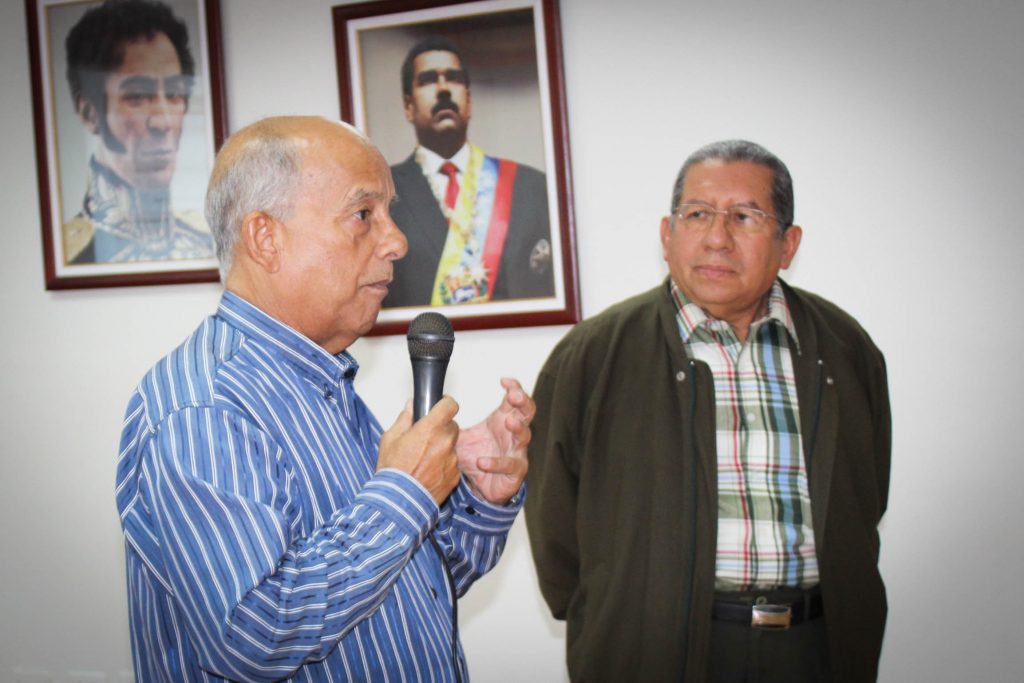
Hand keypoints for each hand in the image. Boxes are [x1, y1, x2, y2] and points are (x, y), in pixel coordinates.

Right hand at [378, 397, 460, 503]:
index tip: (441, 406)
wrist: (399, 501)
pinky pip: (453, 464)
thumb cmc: (393, 471)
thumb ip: (404, 419)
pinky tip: (429, 471)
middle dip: (441, 428)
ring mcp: (452, 460)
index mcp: (430, 429)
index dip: (446, 404)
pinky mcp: (455, 476)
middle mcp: (445, 442)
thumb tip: (411, 408)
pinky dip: (444, 465)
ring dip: (443, 448)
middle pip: (452, 426)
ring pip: (452, 446)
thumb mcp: (390, 439)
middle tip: (426, 437)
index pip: (450, 405)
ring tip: (424, 459)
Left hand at [455, 378, 534, 504]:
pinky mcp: (515, 472)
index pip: (513, 400)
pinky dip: (496, 463)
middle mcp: (512, 434)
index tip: (505, 381)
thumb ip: (445, 420)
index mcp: (500, 421)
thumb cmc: (473, 458)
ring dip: (518, 427)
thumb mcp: (458, 436)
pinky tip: (483, 462)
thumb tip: (424, 405)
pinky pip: (510, 465)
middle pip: (526, 413)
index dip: (514, 388)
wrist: (478, 487)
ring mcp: (516, 452)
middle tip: (515, 397)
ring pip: (524, 436)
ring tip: (509, 422)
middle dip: (523, 403)